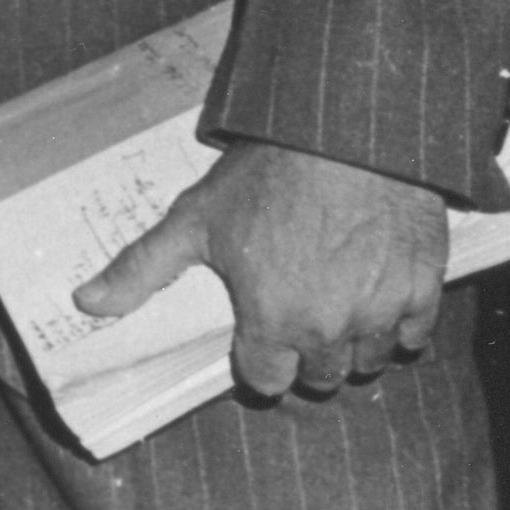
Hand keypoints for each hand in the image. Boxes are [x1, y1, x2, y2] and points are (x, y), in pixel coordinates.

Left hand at [73, 136, 447, 396]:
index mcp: (273, 323)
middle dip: (305, 351)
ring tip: (335, 295)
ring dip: (353, 340)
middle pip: (321, 377)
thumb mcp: (194, 218)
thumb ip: (140, 270)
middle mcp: (330, 331)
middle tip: (296, 306)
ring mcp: (382, 313)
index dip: (257, 356)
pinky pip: (415, 335)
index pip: (265, 380)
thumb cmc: (264, 173)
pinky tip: (375, 286)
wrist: (344, 129)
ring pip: (369, 360)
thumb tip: (84, 305)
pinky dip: (399, 320)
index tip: (257, 327)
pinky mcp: (424, 289)